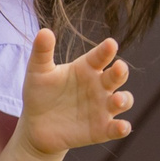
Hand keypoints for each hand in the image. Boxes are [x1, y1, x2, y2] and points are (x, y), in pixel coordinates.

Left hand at [16, 30, 131, 155]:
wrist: (35, 126)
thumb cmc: (40, 94)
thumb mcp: (38, 72)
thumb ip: (42, 52)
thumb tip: (44, 31)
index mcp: (86, 68)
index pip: (100, 56)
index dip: (106, 51)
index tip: (110, 44)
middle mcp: (99, 86)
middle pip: (116, 76)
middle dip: (120, 72)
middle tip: (118, 68)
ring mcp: (102, 108)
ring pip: (123, 100)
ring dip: (124, 99)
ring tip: (117, 99)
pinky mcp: (101, 129)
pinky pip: (116, 128)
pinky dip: (121, 127)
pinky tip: (121, 127)